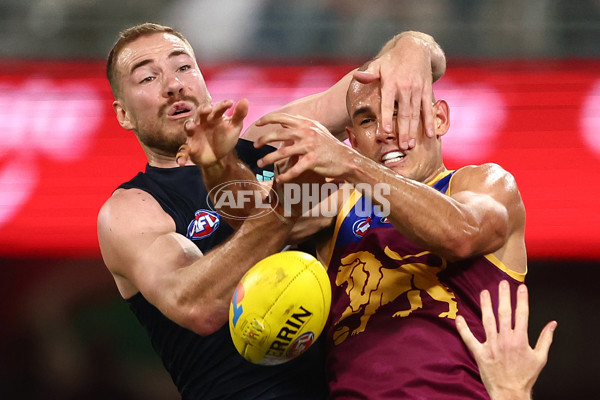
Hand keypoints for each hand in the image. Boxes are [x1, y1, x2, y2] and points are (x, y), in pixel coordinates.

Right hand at [176, 99, 247, 166]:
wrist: (219, 157)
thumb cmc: (225, 138)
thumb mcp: (234, 127)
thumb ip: (239, 115)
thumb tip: (245, 100)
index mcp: (213, 117)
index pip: (217, 108)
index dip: (223, 105)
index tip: (231, 103)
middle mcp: (202, 123)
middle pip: (200, 113)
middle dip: (203, 110)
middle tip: (208, 109)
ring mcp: (194, 134)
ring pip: (188, 127)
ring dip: (189, 126)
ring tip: (191, 127)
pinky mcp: (190, 147)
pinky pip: (183, 150)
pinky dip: (181, 156)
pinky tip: (181, 162)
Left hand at [254, 113, 356, 182]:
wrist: (346, 159)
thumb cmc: (328, 146)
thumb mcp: (315, 130)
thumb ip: (300, 126)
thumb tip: (282, 123)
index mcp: (305, 123)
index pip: (282, 117)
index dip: (267, 119)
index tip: (257, 124)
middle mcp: (306, 132)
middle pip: (278, 134)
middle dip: (263, 140)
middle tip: (255, 145)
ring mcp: (309, 146)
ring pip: (282, 153)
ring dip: (268, 159)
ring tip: (260, 163)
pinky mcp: (312, 160)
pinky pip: (294, 169)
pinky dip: (285, 175)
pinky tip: (279, 179)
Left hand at [353, 34, 434, 150]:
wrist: (415, 48)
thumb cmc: (392, 60)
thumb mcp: (378, 64)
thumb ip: (368, 74)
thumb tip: (357, 77)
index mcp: (390, 83)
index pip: (388, 103)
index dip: (388, 118)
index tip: (387, 132)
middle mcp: (405, 87)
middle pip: (404, 113)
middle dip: (404, 131)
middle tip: (403, 147)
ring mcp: (418, 89)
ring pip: (416, 113)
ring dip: (414, 130)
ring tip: (411, 145)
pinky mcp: (427, 90)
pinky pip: (428, 108)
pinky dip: (429, 122)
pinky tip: (429, 134)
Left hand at [455, 281, 556, 399]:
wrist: (511, 393)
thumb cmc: (525, 376)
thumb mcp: (540, 358)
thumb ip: (546, 339)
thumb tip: (552, 324)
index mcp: (520, 339)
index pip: (522, 314)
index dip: (522, 299)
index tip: (521, 287)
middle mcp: (505, 339)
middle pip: (504, 313)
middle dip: (503, 296)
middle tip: (502, 282)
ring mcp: (491, 345)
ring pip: (487, 321)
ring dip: (485, 305)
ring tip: (484, 292)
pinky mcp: (480, 353)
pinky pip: (469, 338)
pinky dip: (463, 328)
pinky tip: (459, 317)